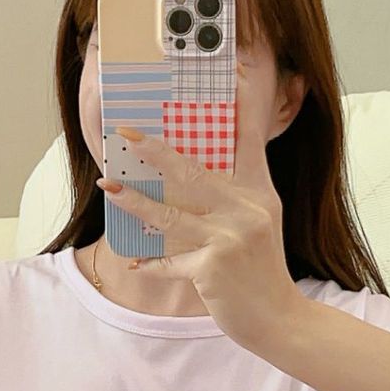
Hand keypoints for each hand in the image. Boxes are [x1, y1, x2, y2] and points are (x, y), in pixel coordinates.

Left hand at [95, 57, 306, 353]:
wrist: (281, 320)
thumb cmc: (262, 269)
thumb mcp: (261, 221)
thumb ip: (233, 193)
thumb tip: (189, 170)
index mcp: (260, 192)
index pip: (249, 139)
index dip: (240, 103)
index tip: (229, 70)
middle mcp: (247, 209)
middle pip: (192, 172)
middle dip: (154, 151)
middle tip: (125, 134)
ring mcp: (230, 239)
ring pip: (170, 214)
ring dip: (133, 201)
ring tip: (108, 186)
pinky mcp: (213, 269)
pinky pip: (170, 260)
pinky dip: (151, 262)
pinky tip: (134, 260)